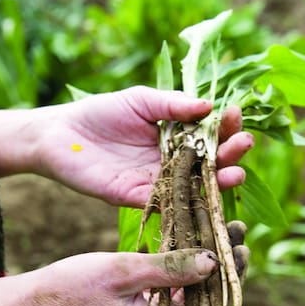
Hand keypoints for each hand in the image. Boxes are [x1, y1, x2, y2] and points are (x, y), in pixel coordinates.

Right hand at [0, 248, 218, 305]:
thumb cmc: (72, 288)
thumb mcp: (126, 271)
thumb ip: (172, 267)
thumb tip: (214, 261)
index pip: (208, 300)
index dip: (228, 268)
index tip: (239, 239)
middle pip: (200, 298)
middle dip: (217, 263)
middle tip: (234, 230)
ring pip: (183, 295)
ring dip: (197, 264)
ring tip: (215, 232)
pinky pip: (165, 297)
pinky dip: (175, 272)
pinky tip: (185, 246)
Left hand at [34, 86, 253, 206]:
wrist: (61, 135)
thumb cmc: (101, 113)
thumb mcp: (141, 100)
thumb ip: (172, 104)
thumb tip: (209, 105)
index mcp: (175, 136)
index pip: (209, 134)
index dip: (224, 126)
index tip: (235, 114)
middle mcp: (172, 162)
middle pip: (209, 162)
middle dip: (229, 154)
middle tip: (243, 144)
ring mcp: (158, 182)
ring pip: (195, 186)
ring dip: (218, 182)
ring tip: (236, 173)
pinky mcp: (139, 199)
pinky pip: (168, 205)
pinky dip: (188, 203)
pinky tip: (205, 197)